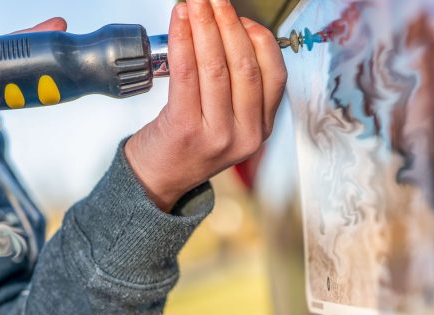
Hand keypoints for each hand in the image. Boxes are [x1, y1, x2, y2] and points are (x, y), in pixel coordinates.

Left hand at [124, 0, 286, 211]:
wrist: (159, 178)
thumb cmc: (189, 145)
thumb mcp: (229, 123)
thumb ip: (240, 88)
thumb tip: (232, 31)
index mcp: (261, 129)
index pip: (274, 75)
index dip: (260, 39)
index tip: (242, 17)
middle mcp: (246, 134)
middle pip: (245, 66)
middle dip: (229, 24)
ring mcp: (218, 134)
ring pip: (216, 67)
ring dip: (205, 26)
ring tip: (196, 2)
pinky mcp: (187, 129)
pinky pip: (187, 74)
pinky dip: (183, 40)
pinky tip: (180, 21)